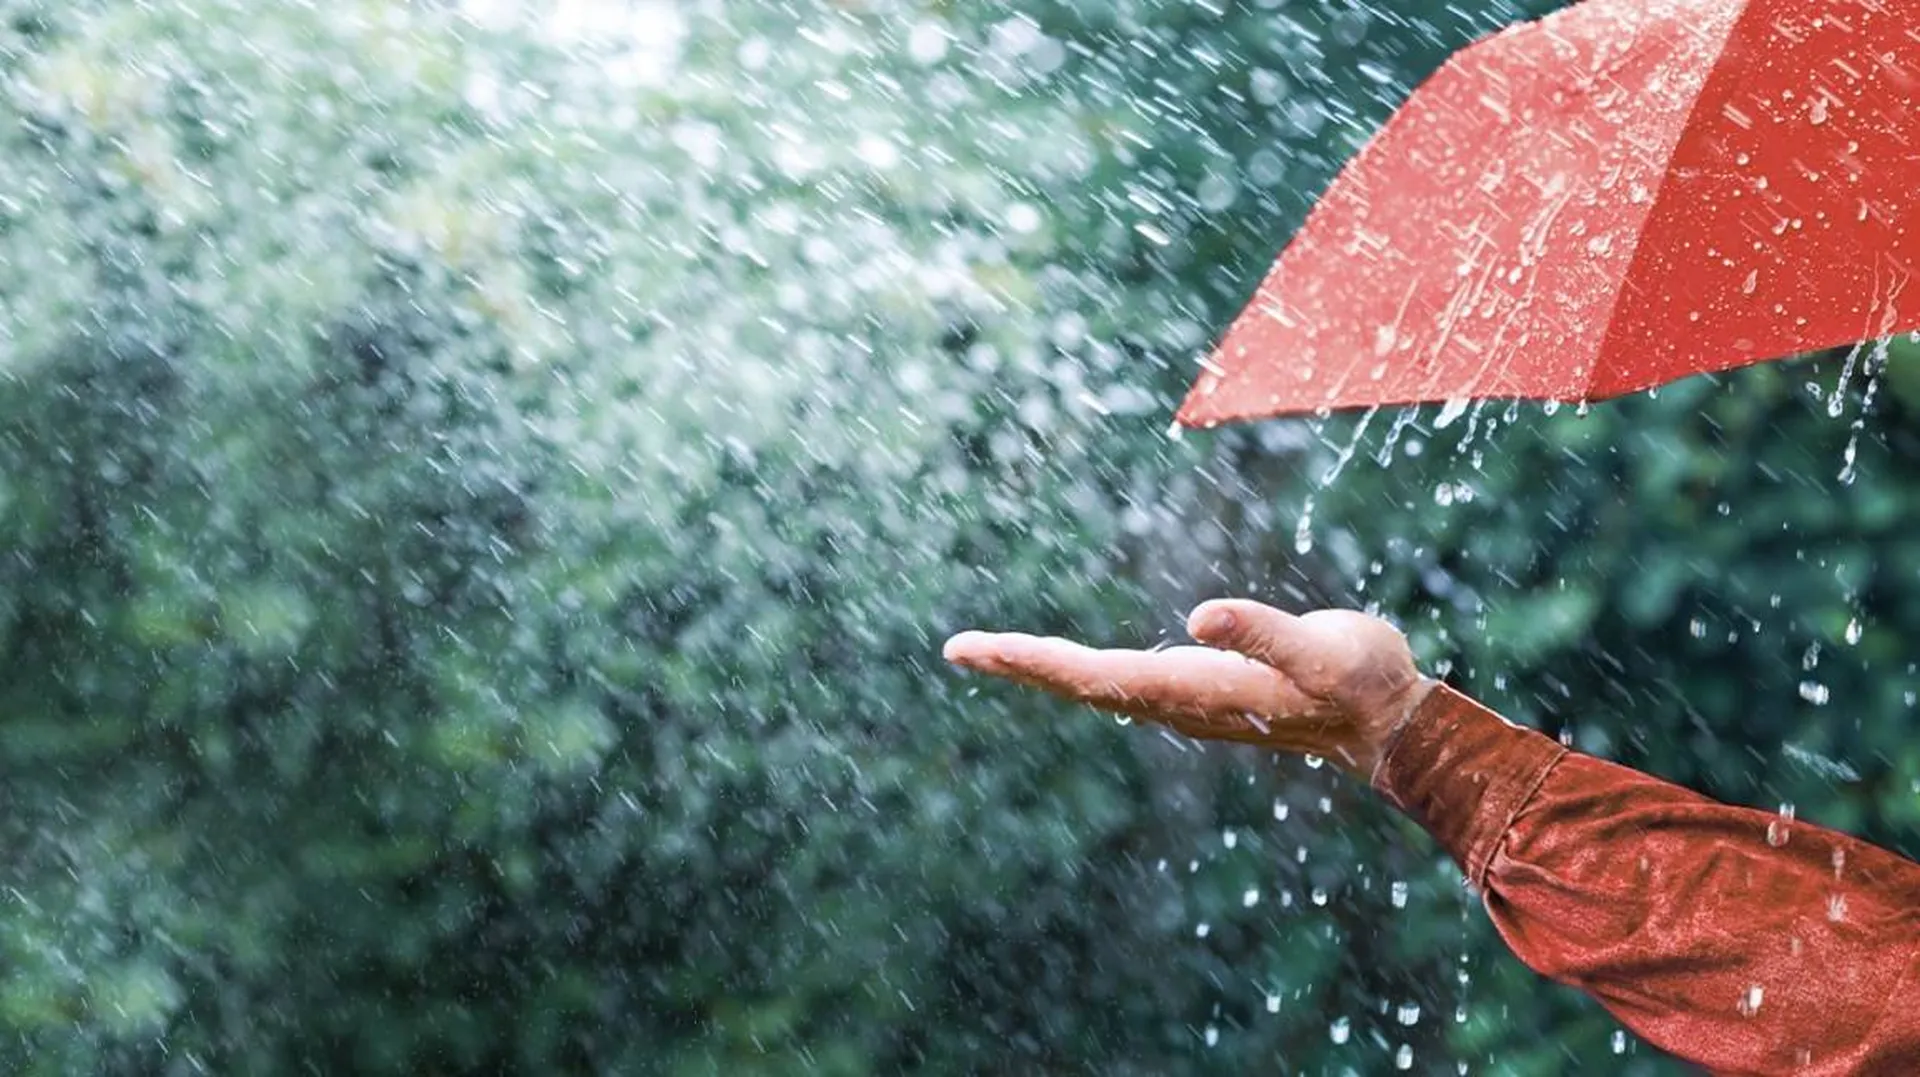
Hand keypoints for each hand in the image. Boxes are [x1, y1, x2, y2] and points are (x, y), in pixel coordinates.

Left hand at [943, 599, 1435, 779]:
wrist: (1390, 726)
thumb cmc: (1362, 682)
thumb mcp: (1322, 650)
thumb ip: (1264, 634)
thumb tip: (1201, 616)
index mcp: (1192, 689)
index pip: (1091, 675)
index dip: (1030, 661)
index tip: (973, 650)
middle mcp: (1178, 702)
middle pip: (1080, 684)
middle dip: (1018, 665)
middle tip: (956, 649)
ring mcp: (1187, 701)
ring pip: (1098, 686)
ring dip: (1044, 670)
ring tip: (991, 653)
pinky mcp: (1202, 692)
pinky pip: (1123, 682)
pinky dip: (1082, 670)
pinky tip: (1067, 667)